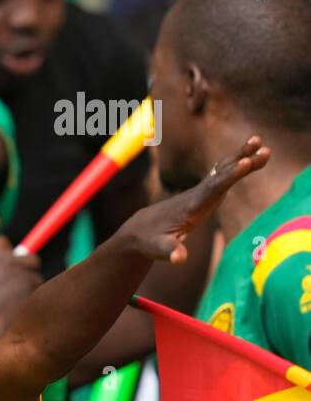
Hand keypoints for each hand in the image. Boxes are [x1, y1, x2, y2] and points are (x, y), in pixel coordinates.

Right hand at [0, 237, 41, 346]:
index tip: (0, 268)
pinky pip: (40, 293)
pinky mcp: (40, 292)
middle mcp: (11, 259)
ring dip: (30, 288)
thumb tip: (1, 276)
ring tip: (15, 306)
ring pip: (36, 278)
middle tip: (14, 288)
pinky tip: (22, 314)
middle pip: (28, 258)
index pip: (2, 243)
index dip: (3, 257)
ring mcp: (28, 274)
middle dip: (25, 270)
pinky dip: (34, 301)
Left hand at [116, 137, 268, 264]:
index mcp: (189, 207)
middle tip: (261, 146)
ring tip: (260, 142)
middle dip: (240, 161)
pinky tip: (250, 157)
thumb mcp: (159, 250)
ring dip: (240, 157)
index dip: (229, 176)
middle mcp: (196, 195)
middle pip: (221, 175)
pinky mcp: (203, 195)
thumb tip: (180, 259)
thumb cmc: (150, 241)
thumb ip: (171, 252)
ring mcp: (200, 193)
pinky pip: (222, 177)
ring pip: (222, 172)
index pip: (212, 189)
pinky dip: (236, 167)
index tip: (244, 163)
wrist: (139, 230)